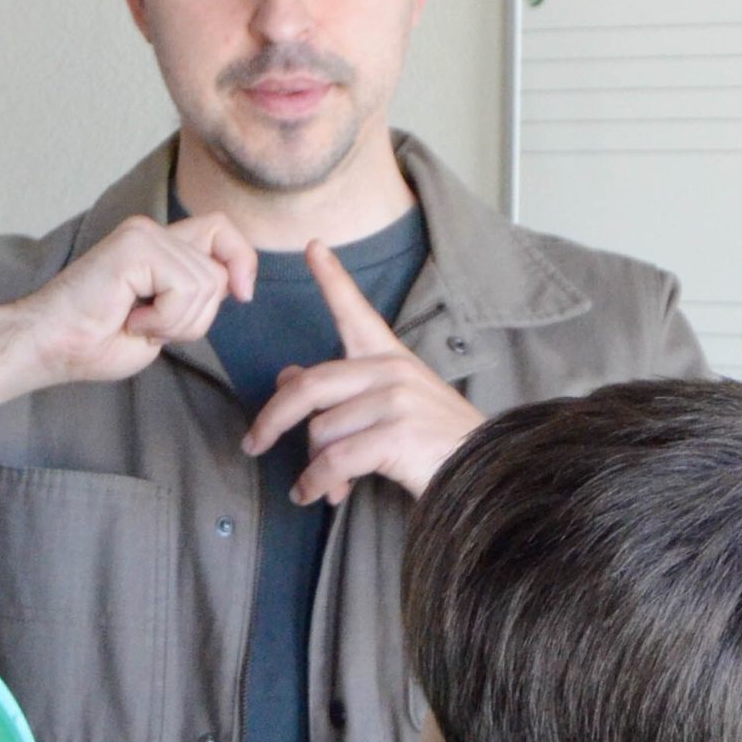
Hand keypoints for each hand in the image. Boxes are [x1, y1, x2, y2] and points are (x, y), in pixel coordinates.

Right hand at [22, 213, 256, 386]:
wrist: (52, 346)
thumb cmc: (95, 341)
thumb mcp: (164, 322)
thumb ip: (194, 296)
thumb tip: (235, 283)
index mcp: (159, 246)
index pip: (223, 230)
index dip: (243, 260)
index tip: (242, 295)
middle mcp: (152, 231)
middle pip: (219, 270)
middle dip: (198, 316)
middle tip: (152, 327)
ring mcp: (143, 234)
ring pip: (206, 283)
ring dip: (176, 322)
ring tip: (135, 323)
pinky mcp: (134, 245)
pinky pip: (183, 287)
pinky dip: (164, 318)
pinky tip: (130, 319)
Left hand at [240, 240, 484, 504]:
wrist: (487, 476)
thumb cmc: (436, 446)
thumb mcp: (392, 409)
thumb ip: (342, 393)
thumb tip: (286, 377)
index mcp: (392, 359)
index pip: (357, 313)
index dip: (333, 280)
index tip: (314, 247)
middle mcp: (393, 372)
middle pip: (311, 385)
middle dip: (274, 417)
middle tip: (254, 443)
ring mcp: (396, 401)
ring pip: (321, 431)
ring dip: (312, 466)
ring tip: (318, 486)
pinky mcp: (397, 435)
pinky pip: (335, 460)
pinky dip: (317, 482)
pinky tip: (314, 494)